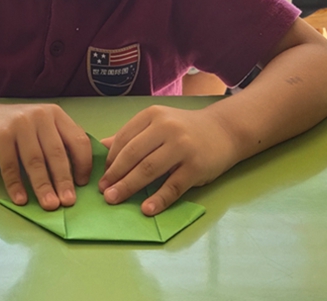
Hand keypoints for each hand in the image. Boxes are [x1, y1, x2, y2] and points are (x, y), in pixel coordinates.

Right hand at [0, 102, 91, 210]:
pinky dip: (16, 185)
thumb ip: (59, 142)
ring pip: (35, 161)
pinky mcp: (0, 136)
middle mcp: (39, 116)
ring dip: (43, 186)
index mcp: (56, 114)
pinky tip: (21, 200)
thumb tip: (78, 177)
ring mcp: (19, 124)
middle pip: (56, 153)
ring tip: (50, 205)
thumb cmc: (18, 129)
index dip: (83, 164)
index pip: (78, 140)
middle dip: (64, 180)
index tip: (82, 184)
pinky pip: (11, 166)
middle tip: (68, 201)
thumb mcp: (42, 127)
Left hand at [99, 105, 237, 215]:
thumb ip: (132, 134)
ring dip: (128, 186)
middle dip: (115, 175)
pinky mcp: (196, 166)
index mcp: (153, 116)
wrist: (224, 130)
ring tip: (114, 199)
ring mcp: (182, 146)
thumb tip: (102, 147)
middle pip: (133, 155)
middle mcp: (166, 128)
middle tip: (103, 192)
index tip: (102, 176)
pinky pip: (173, 186)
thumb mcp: (158, 123)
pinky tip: (146, 209)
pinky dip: (158, 199)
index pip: (124, 139)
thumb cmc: (185, 129)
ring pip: (149, 169)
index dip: (111, 160)